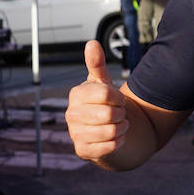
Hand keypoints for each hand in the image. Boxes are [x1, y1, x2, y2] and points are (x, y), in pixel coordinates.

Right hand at [64, 40, 129, 159]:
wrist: (105, 129)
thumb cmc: (103, 103)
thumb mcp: (102, 83)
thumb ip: (97, 64)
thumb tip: (91, 43)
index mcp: (76, 94)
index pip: (107, 93)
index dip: (119, 97)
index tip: (117, 99)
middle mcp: (71, 114)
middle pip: (110, 114)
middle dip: (121, 114)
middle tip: (119, 113)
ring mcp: (75, 134)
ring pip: (111, 131)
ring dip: (122, 128)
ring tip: (118, 124)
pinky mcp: (83, 151)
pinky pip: (110, 147)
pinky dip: (119, 142)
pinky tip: (115, 137)